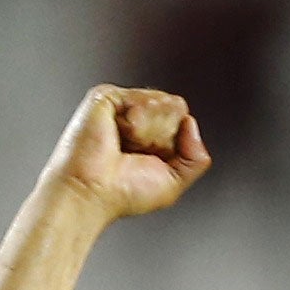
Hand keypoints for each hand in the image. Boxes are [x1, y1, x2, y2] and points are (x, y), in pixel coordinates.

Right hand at [38, 86, 209, 224]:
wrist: (93, 191)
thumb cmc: (123, 193)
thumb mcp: (175, 181)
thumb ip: (196, 157)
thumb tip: (191, 122)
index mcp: (153, 136)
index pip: (183, 120)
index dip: (177, 143)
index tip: (153, 161)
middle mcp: (138, 119)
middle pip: (176, 108)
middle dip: (164, 137)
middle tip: (137, 154)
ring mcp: (122, 105)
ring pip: (162, 103)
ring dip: (150, 132)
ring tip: (125, 146)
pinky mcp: (106, 97)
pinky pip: (142, 101)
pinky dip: (136, 124)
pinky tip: (118, 135)